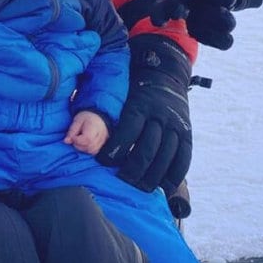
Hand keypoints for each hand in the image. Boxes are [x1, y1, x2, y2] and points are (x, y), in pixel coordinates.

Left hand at [64, 110, 108, 153]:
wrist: (97, 117)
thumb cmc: (86, 118)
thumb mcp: (77, 121)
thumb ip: (72, 131)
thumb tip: (66, 141)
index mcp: (94, 126)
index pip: (87, 139)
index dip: (77, 140)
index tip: (73, 136)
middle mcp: (101, 134)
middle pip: (89, 146)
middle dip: (79, 145)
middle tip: (75, 138)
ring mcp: (103, 140)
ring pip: (92, 151)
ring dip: (83, 148)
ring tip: (79, 140)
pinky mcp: (102, 144)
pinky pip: (94, 151)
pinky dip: (87, 149)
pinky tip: (84, 143)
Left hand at [98, 34, 192, 192]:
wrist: (164, 75)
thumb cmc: (135, 91)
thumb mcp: (121, 97)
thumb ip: (106, 118)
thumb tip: (75, 139)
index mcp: (140, 105)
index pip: (127, 132)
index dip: (114, 150)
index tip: (102, 162)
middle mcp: (159, 115)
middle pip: (147, 149)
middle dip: (133, 169)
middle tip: (123, 181)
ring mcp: (175, 125)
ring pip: (165, 156)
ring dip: (152, 176)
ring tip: (140, 187)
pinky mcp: (187, 133)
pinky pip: (183, 158)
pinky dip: (174, 175)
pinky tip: (163, 186)